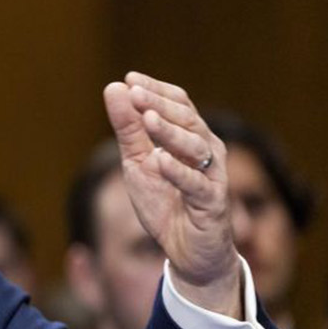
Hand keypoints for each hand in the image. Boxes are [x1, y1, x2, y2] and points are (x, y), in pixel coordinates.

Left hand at [103, 72, 241, 318]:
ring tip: (148, 118)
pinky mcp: (212, 203)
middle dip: (160, 104)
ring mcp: (212, 175)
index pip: (178, 103)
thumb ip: (129, 128)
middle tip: (135, 92)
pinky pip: (197, 184)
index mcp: (191, 136)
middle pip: (188, 119)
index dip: (155, 89)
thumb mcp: (138, 162)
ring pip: (196, 147)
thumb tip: (115, 87)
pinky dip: (179, 172)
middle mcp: (207, 150)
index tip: (129, 78)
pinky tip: (160, 161)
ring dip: (171, 132)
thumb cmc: (166, 201)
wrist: (187, 250)